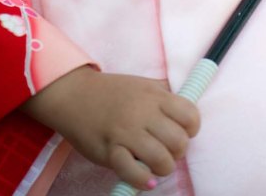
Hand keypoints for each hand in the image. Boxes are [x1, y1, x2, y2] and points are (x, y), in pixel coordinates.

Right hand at [22, 66, 199, 188]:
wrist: (74, 95)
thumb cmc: (112, 92)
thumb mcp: (142, 85)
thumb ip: (163, 97)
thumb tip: (184, 114)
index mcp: (155, 95)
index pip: (190, 115)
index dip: (191, 129)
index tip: (181, 132)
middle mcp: (143, 113)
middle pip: (179, 141)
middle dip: (178, 152)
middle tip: (166, 150)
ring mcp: (126, 132)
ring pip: (161, 159)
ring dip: (163, 168)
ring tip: (154, 165)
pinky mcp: (110, 151)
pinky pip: (133, 173)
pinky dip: (143, 180)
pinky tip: (145, 179)